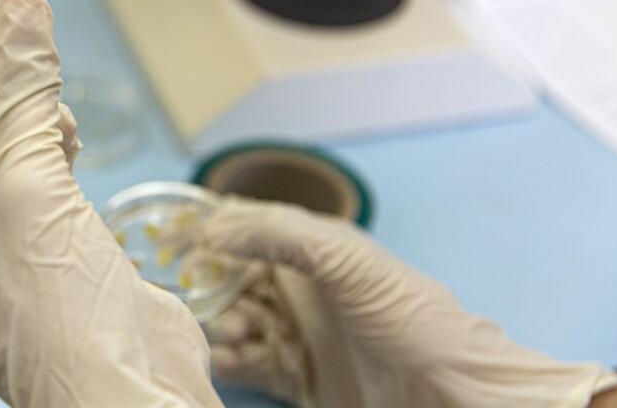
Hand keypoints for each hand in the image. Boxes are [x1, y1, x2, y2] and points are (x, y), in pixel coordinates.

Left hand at [0, 0, 221, 406]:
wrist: (119, 379)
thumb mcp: (21, 169)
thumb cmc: (46, 296)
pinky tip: (70, 133)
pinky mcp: (46, 235)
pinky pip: (34, 167)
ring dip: (21, 107)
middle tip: (19, 41)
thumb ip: (19, 79)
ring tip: (50, 99)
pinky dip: (50, 138)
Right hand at [201, 198, 616, 407]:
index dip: (204, 225)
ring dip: (221, 323)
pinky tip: (230, 359)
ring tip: (235, 333)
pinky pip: (246, 364)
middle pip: (231, 276)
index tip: (164, 234)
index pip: (246, 225)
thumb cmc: (412, 318)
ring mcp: (298, 333)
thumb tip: (215, 228)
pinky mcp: (297, 377)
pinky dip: (230, 360)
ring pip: (234, 320)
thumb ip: (279, 233)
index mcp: (314, 248)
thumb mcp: (347, 259)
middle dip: (207, 282)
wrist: (452, 397)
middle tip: (191, 293)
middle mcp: (302, 288)